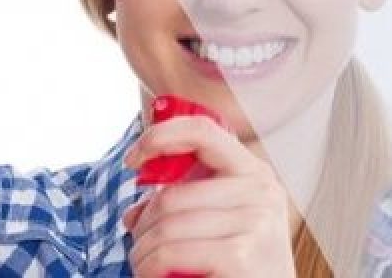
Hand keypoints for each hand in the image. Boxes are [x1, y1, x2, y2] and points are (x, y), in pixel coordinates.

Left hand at [123, 115, 295, 277]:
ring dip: (142, 249)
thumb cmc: (243, 264)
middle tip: (137, 240)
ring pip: (167, 225)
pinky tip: (150, 274)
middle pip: (173, 194)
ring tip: (141, 262)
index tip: (132, 159)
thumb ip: (184, 204)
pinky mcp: (241, 256)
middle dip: (144, 221)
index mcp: (253, 171)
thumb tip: (133, 214)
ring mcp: (255, 222)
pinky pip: (172, 253)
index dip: (159, 136)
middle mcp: (260, 190)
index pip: (201, 130)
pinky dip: (150, 267)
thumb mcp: (222, 221)